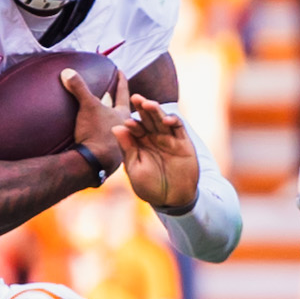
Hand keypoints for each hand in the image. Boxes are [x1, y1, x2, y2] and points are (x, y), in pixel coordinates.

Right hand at [64, 68, 127, 174]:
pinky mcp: (108, 156)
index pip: (123, 93)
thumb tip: (67, 72)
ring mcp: (118, 144)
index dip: (121, 81)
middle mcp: (125, 129)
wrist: (96, 164)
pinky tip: (97, 137)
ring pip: (117, 127)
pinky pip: (107, 141)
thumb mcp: (88, 107)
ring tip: (105, 114)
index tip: (120, 71)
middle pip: (123, 111)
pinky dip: (103, 135)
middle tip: (115, 93)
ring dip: (111, 120)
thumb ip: (79, 88)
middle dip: (118, 102)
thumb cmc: (97, 132)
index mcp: (124, 115)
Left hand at [115, 93, 200, 213]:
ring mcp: (169, 139)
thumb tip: (116, 127)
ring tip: (149, 104)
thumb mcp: (135, 169)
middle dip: (142, 108)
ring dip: (156, 111)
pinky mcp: (183, 142)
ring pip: (162, 119)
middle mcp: (154, 138)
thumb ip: (127, 148)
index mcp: (140, 144)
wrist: (172, 200)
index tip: (127, 122)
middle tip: (135, 98)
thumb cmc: (150, 187)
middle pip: (147, 119)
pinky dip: (173, 121)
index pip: (134, 128)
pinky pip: (178, 127)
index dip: (131, 124)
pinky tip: (166, 120)